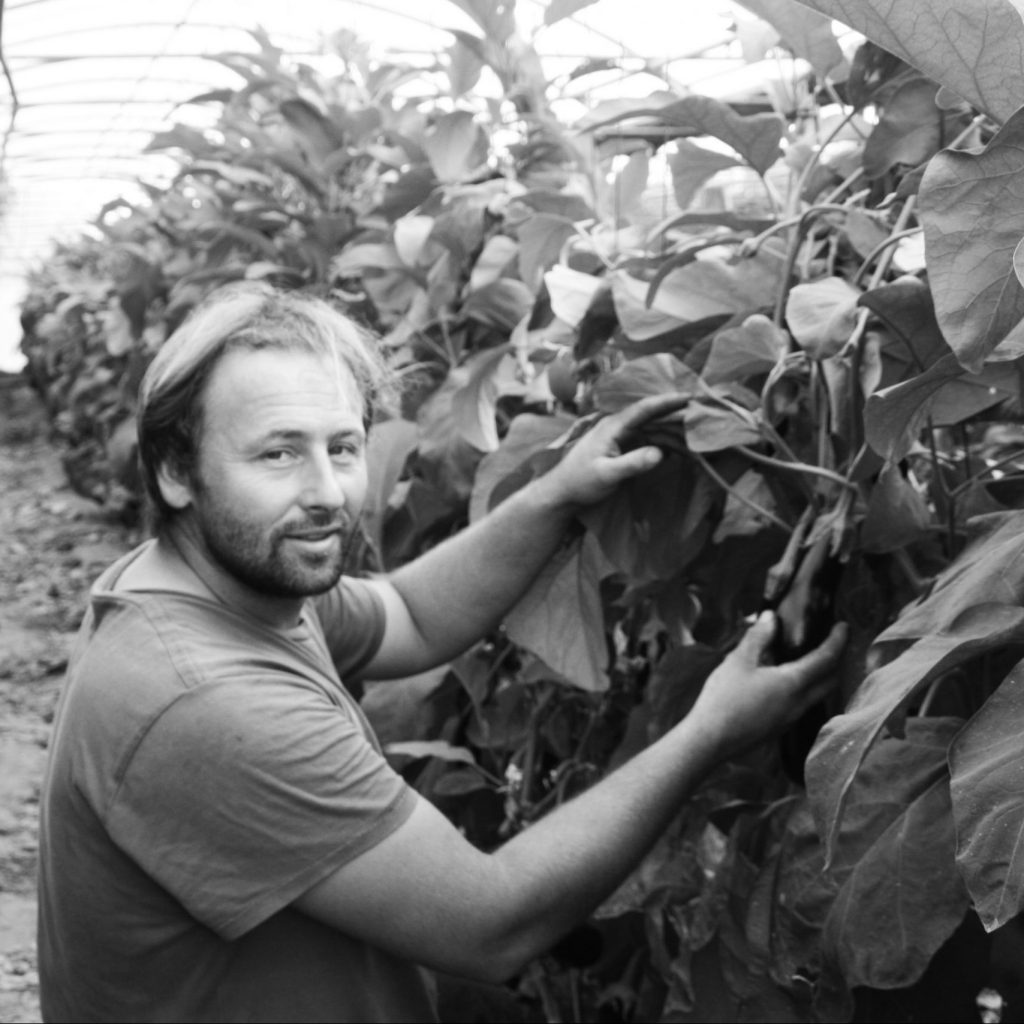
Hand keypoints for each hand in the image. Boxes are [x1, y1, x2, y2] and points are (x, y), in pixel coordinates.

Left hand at [535, 393, 690, 509]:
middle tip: (702, 412)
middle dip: (676, 412)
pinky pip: (648, 439)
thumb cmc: (580, 481)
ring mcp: (621, 435)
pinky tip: (680, 445)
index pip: (644, 408)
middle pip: (652, 415)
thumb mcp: (606, 475)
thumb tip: (659, 453)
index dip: (667, 401)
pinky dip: (665, 440)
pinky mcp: (623, 446)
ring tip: (697, 429)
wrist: (562, 491)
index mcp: (613, 426)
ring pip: (652, 427)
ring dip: (673, 428)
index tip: (689, 396)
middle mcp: (618, 426)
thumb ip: (632, 464)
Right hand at [688, 612, 846, 758]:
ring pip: (818, 695)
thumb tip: (771, 617)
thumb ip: (758, 638)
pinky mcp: (779, 728)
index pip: (826, 659)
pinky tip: (787, 684)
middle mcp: (799, 703)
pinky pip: (803, 705)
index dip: (838, 641)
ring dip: (823, 677)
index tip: (843, 626)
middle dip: (837, 661)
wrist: (710, 740)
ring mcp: (790, 719)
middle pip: (831, 681)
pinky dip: (806, 689)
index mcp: (793, 683)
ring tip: (812, 661)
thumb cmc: (724, 698)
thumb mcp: (738, 661)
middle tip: (833, 643)